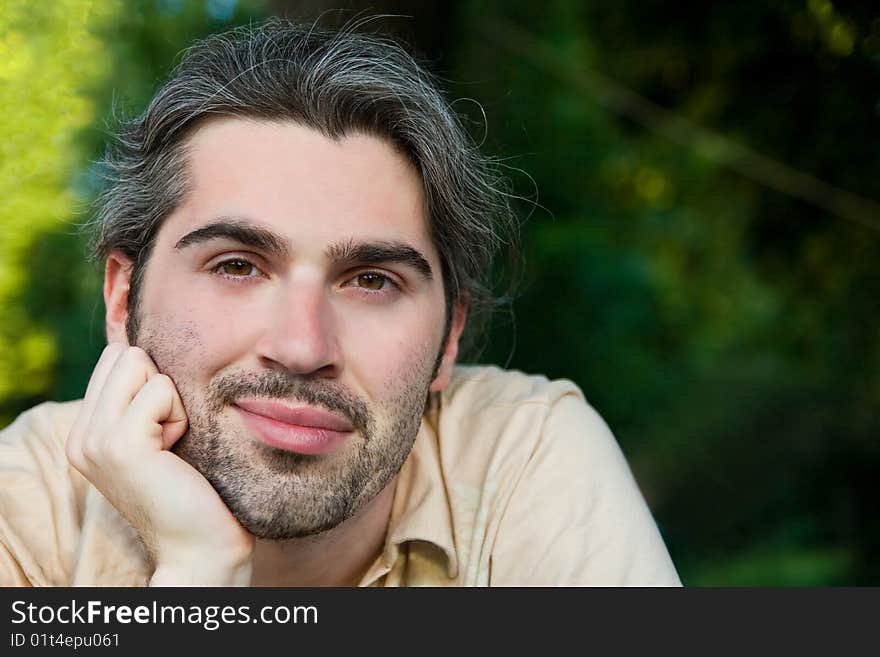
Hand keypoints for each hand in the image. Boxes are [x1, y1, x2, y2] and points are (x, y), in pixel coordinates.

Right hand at [66, 344, 253, 585]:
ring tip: (172, 444)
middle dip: (161, 386)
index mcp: (84, 433)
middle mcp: (80, 436)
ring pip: (138, 364)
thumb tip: (149, 349)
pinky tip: (176, 451)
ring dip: (171, 400)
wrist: (201, 546)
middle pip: (125, 355)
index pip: (115, 358)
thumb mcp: (157, 435)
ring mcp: (94, 440)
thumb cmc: (193, 487)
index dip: (153, 382)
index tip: (164, 429)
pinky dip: (179, 415)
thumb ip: (141, 398)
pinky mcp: (120, 444)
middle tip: (170, 436)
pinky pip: (160, 389)